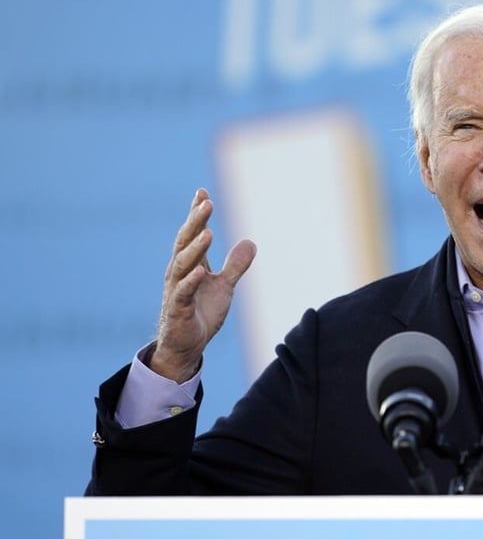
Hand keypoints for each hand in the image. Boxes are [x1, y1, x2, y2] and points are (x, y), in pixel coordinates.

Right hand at [150, 189, 255, 382]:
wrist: (187, 346)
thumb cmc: (201, 313)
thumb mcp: (224, 286)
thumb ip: (235, 265)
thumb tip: (250, 242)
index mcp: (189, 265)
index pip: (191, 234)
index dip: (196, 214)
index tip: (202, 192)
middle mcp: (179, 273)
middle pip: (186, 242)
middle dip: (195, 222)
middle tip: (206, 202)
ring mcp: (176, 290)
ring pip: (183, 264)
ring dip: (195, 247)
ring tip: (207, 231)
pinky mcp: (178, 310)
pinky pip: (183, 293)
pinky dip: (191, 281)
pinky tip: (201, 270)